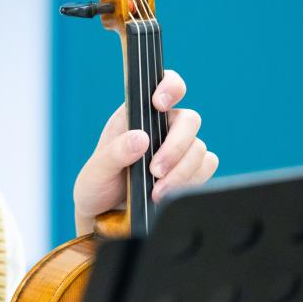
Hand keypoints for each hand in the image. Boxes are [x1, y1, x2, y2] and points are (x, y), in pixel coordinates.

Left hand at [73, 69, 218, 234]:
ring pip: (199, 147)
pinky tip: (169, 192)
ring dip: (181, 171)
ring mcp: (179, 148)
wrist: (104, 217)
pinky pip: (206, 166)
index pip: (164, 84)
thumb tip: (140, 138)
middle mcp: (162, 127)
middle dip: (175, 146)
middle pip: (190, 120)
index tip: (159, 104)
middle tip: (155, 171)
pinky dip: (192, 180)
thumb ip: (114, 154)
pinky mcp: (190, 171)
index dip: (169, 86)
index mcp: (138, 114)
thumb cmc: (97, 186)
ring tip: (156, 192)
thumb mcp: (96, 171)